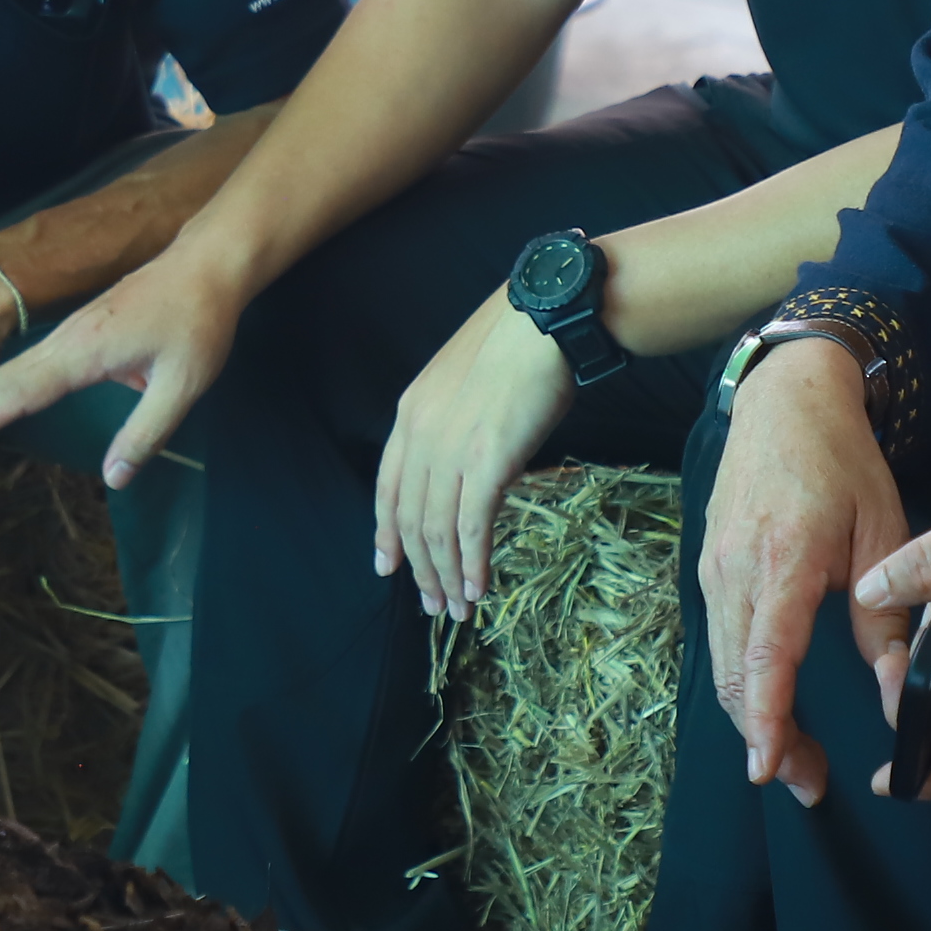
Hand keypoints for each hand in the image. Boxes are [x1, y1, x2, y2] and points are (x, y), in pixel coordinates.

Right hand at [0, 231, 246, 490]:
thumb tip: (114, 480)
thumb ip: (147, 433)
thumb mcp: (184, 384)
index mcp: (83, 352)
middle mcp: (62, 344)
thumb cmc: (198, 323)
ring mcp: (63, 339)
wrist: (206, 265)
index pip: (19, 393)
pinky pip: (19, 371)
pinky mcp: (71, 338)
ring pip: (2, 377)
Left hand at [373, 286, 573, 622]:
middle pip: (410, 519)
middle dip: (420, 569)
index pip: (387, 488)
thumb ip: (450, 422)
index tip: (388, 566)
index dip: (386, 532)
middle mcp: (420, 436)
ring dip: (447, 576)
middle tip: (432, 604)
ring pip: (437, 531)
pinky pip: (471, 527)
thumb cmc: (515, 346)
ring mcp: (450, 451)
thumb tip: (463, 461)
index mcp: (409, 414)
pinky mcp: (486, 463)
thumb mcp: (462, 383)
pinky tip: (479, 588)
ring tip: (457, 608)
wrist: (544, 322)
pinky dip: (473, 563)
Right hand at [697, 337, 911, 805]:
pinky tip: (769, 704)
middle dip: (766, 740)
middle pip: (734, 675)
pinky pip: (719, 639)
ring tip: (793, 760)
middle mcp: (737, 569)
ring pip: (721, 664)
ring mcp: (715, 569)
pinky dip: (740, 681)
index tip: (769, 767)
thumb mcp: (883, 530)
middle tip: (806, 785)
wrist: (786, 402)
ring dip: (751, 717)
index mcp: (784, 559)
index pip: (765, 656)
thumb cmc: (840, 461)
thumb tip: (893, 686)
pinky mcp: (711, 568)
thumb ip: (886, 613)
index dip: (766, 717)